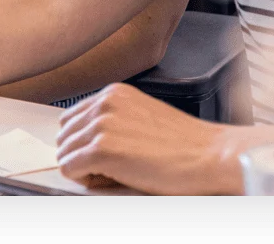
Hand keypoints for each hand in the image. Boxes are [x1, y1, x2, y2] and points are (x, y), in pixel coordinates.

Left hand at [55, 83, 241, 194]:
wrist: (209, 156)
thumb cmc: (185, 144)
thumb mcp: (142, 118)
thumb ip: (112, 122)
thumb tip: (83, 144)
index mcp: (115, 93)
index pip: (73, 117)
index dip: (83, 141)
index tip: (99, 155)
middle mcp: (106, 102)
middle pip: (64, 134)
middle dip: (79, 154)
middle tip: (106, 168)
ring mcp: (103, 124)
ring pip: (64, 152)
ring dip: (82, 168)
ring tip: (113, 173)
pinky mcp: (103, 149)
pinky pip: (69, 169)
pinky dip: (84, 180)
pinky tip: (111, 178)